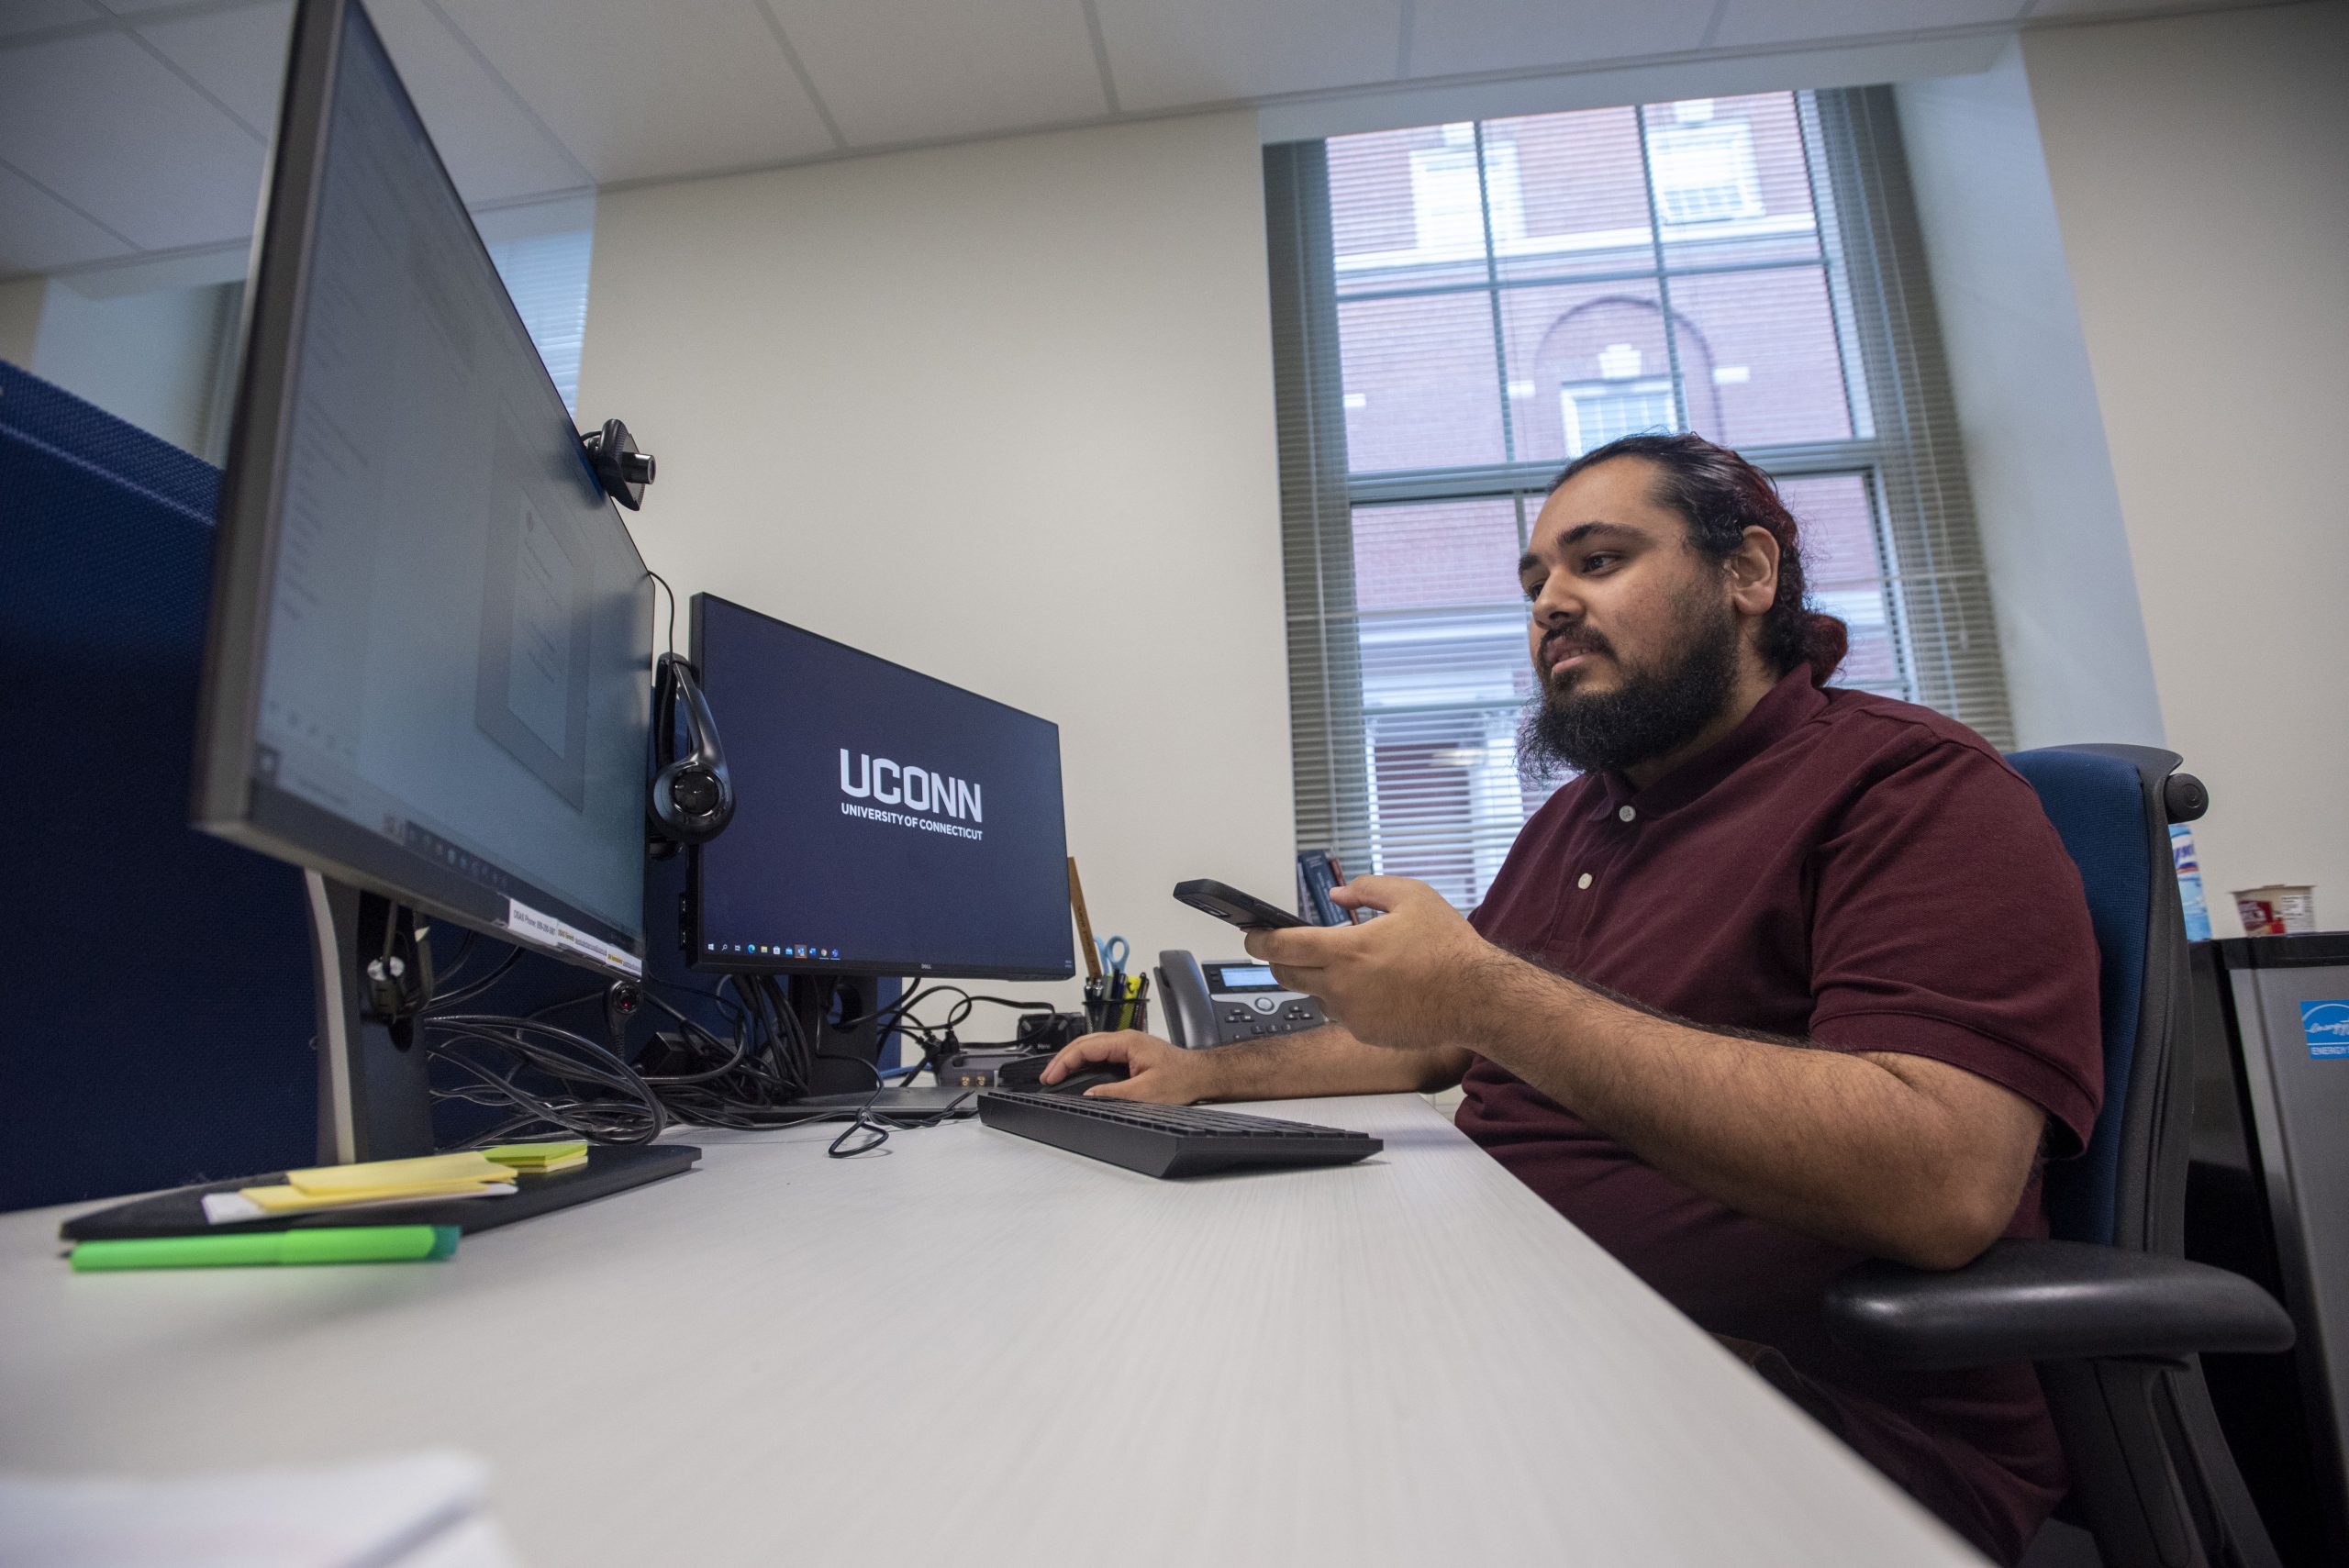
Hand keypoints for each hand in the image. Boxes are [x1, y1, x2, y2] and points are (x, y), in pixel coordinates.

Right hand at [1039, 1031, 1209, 1102]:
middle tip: (1046, 1077)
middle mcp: (1125, 1040)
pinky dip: (1085, 1062)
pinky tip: (1078, 1073)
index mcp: (1126, 1042)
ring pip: (1091, 1048)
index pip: (1085, 1048)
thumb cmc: (1183, 1079)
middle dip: (1062, 1060)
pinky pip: (1101, 1054)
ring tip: (1056, 1075)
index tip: (1051, 1077)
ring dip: (1072, 1060)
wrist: (1202, 1076)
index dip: (1064, 1062)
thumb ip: (1114, 1094)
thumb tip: (1089, 1095)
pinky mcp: (1131, 1054)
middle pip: (1084, 1044)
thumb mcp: (1146, 1092)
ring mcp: (1128, 1046)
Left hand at [1243, 875, 1500, 1053]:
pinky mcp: (1366, 1033)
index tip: (1251, 935)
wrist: (1477, 997)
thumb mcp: (1411, 896)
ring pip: (1315, 995)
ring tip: (1354, 964)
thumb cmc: (1448, 947)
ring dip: (1319, 980)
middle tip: (1292, 947)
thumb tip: (1339, 893)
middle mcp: (1340, 986)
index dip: (1258, 939)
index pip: (1281, 947)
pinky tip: (1378, 987)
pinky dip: (1348, 999)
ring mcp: (1351, 1014)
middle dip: (1280, 959)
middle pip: (1285, 975)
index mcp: (1345, 950)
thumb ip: (1367, 889)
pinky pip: (1343, 1014)